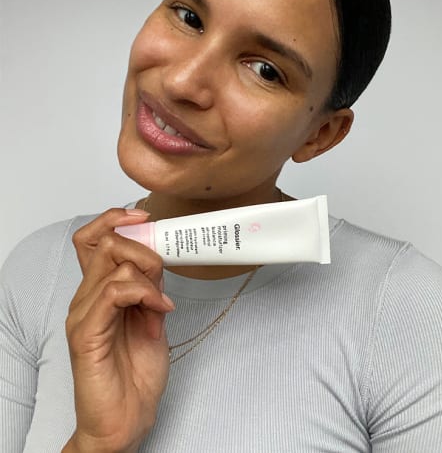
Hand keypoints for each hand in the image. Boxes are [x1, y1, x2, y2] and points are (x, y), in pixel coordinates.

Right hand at [63, 208, 174, 452]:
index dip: (115, 219)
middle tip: (164, 272)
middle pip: (105, 243)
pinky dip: (143, 292)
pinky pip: (113, 292)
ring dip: (148, 273)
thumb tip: (160, 264)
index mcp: (100, 293)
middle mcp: (86, 299)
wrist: (126, 418)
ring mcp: (84, 315)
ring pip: (112, 263)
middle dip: (144, 247)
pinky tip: (160, 309)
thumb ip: (151, 291)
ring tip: (162, 302)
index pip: (94, 240)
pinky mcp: (88, 334)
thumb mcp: (153, 321)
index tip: (146, 216)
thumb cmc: (136, 375)